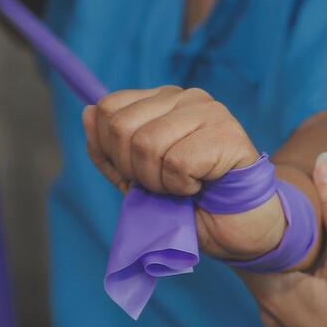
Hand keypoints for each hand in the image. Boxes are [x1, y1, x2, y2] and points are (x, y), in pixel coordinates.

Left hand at [83, 86, 284, 259]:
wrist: (239, 229)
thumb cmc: (193, 203)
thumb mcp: (138, 180)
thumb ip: (110, 151)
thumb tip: (87, 112)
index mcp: (163, 100)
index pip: (109, 109)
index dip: (111, 151)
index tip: (139, 175)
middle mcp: (187, 97)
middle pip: (123, 127)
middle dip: (134, 170)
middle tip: (162, 186)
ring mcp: (210, 112)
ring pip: (147, 145)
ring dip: (159, 182)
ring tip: (182, 187)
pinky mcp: (228, 136)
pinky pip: (178, 163)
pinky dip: (182, 186)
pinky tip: (201, 186)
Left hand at [243, 153, 326, 326]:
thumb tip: (325, 160)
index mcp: (268, 292)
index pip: (237, 246)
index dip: (244, 216)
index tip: (253, 188)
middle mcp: (268, 310)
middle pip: (255, 259)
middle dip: (265, 229)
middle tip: (275, 193)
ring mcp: (286, 324)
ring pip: (273, 275)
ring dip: (282, 250)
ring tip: (294, 218)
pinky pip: (288, 289)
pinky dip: (295, 269)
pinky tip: (315, 254)